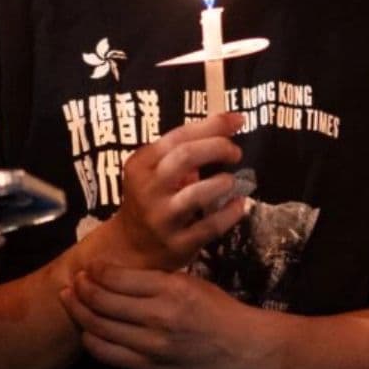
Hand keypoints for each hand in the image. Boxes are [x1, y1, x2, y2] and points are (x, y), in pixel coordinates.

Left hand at [60, 263, 267, 368]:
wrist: (238, 345)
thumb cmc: (215, 307)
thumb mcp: (189, 281)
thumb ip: (154, 278)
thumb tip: (116, 271)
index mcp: (170, 289)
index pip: (117, 278)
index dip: (95, 271)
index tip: (89, 267)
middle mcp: (158, 316)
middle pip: (102, 301)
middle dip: (81, 289)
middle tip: (74, 282)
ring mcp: (151, 345)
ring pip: (99, 327)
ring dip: (79, 312)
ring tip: (71, 300)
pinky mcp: (147, 367)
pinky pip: (107, 353)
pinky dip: (91, 339)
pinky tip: (87, 330)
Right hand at [94, 113, 249, 271]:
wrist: (129, 248)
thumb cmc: (149, 198)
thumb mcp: (153, 170)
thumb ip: (183, 149)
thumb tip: (230, 122)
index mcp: (141, 165)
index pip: (178, 136)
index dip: (212, 126)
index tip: (238, 120)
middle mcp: (148, 190)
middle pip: (186, 157)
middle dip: (218, 147)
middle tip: (235, 152)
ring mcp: (162, 219)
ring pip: (197, 194)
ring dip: (222, 182)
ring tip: (232, 180)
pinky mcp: (177, 244)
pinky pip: (210, 226)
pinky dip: (230, 213)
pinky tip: (239, 204)